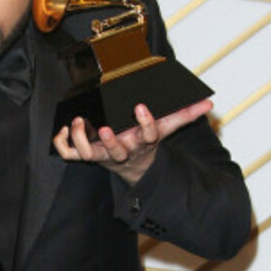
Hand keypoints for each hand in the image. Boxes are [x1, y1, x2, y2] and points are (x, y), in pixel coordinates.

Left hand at [52, 99, 212, 185]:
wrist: (132, 166)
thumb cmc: (145, 140)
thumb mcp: (165, 128)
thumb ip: (184, 114)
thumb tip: (209, 103)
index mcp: (142, 142)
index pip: (148, 135)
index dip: (145, 123)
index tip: (140, 107)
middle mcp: (122, 150)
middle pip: (117, 151)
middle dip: (111, 140)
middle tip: (105, 126)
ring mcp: (103, 155)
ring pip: (89, 155)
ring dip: (81, 140)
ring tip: (78, 122)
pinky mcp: (87, 156)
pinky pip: (70, 154)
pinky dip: (63, 144)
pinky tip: (62, 129)